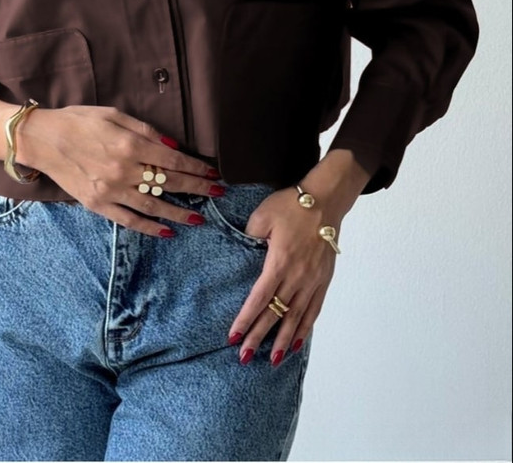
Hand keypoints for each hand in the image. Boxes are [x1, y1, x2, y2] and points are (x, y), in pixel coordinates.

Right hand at [16, 104, 222, 237]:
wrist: (42, 139)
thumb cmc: (79, 121)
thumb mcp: (114, 114)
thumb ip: (146, 130)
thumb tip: (174, 146)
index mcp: (130, 144)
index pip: (173, 160)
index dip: (196, 168)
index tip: (213, 174)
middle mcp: (124, 170)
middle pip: (169, 183)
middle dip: (197, 189)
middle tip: (219, 194)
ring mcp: (111, 190)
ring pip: (153, 205)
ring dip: (179, 213)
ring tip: (200, 219)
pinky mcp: (98, 204)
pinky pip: (129, 219)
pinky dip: (149, 227)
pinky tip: (167, 231)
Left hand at [226, 186, 341, 365]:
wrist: (326, 200)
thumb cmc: (292, 205)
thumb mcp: (262, 215)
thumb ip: (250, 235)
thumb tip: (246, 250)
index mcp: (280, 262)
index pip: (259, 298)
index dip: (246, 319)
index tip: (234, 336)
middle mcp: (297, 276)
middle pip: (276, 313)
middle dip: (259, 336)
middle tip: (245, 356)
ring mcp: (313, 280)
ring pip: (296, 317)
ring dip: (284, 339)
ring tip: (273, 360)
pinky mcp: (324, 280)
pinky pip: (314, 310)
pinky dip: (305, 328)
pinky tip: (298, 342)